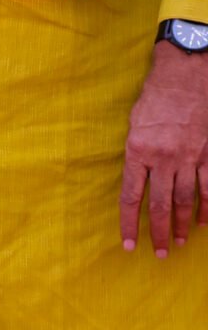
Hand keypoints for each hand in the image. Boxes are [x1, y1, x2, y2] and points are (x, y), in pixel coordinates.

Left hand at [121, 41, 207, 256]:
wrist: (186, 76)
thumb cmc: (155, 97)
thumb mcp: (134, 124)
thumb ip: (136, 154)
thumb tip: (137, 179)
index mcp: (137, 151)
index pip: (130, 196)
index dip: (129, 223)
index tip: (128, 245)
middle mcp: (163, 158)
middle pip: (160, 205)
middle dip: (158, 232)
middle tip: (158, 253)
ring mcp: (189, 158)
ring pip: (185, 201)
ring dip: (182, 225)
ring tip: (178, 243)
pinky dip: (207, 208)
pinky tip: (203, 223)